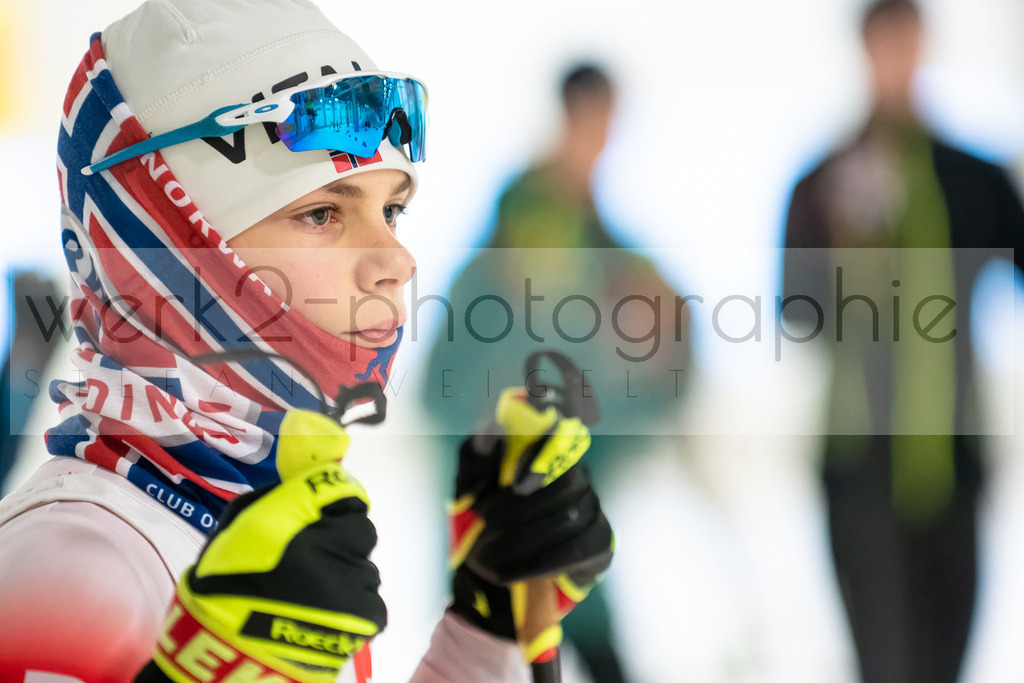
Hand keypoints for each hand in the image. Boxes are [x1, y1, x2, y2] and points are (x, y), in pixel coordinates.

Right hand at [137, 410, 384, 682]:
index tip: (332, 504)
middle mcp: (326, 548)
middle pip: (360, 529)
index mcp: (289, 522)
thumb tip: (308, 481)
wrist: (221, 657)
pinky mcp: (363, 619)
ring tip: (315, 595)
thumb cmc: (221, 589)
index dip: (337, 495)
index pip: (336, 486)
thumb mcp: (235, 528)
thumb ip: (275, 499)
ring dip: (347, 576)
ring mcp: (349, 585)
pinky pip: (373, 601)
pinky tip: (326, 615)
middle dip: (343, 540)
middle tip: (319, 557)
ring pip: (366, 568)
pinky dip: (354, 607)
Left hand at [448, 387, 613, 663]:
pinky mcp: (599, 546)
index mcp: (547, 454)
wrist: (486, 581)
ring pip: (571, 517)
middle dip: (522, 507)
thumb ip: (475, 457)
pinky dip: (542, 563)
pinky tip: (513, 573)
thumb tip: (492, 426)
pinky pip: (580, 550)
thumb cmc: (480, 523)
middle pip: (569, 483)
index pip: (563, 438)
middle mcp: (578, 477)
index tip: (515, 482)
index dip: (544, 457)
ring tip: (490, 555)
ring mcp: (593, 511)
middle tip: (484, 523)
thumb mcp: (467, 489)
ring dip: (525, 538)